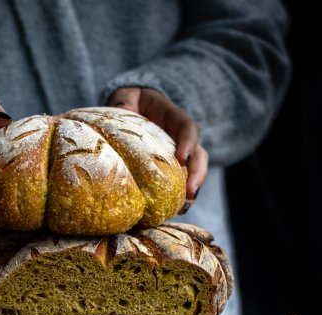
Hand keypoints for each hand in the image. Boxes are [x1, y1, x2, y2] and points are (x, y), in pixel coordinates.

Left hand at [107, 87, 207, 212]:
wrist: (132, 112)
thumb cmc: (130, 104)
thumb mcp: (126, 97)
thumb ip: (125, 100)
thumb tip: (122, 108)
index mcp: (173, 118)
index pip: (187, 127)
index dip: (188, 141)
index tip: (183, 157)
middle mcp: (181, 138)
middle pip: (199, 155)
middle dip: (197, 174)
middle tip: (190, 192)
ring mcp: (180, 154)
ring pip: (195, 172)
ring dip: (193, 190)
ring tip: (185, 207)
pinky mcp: (173, 169)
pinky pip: (181, 182)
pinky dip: (180, 197)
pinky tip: (175, 211)